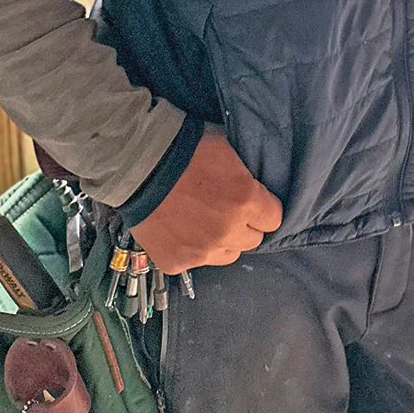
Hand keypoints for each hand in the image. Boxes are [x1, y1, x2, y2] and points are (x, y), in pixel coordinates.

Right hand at [129, 126, 282, 272]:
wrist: (140, 165)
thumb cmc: (186, 149)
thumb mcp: (227, 150)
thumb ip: (246, 175)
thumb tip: (253, 184)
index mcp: (246, 200)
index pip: (274, 218)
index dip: (264, 208)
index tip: (254, 202)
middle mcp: (228, 231)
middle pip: (252, 240)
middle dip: (244, 225)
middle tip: (227, 210)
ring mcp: (202, 252)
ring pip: (227, 255)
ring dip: (222, 241)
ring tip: (204, 222)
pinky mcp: (177, 263)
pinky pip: (196, 262)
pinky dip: (192, 249)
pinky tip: (181, 230)